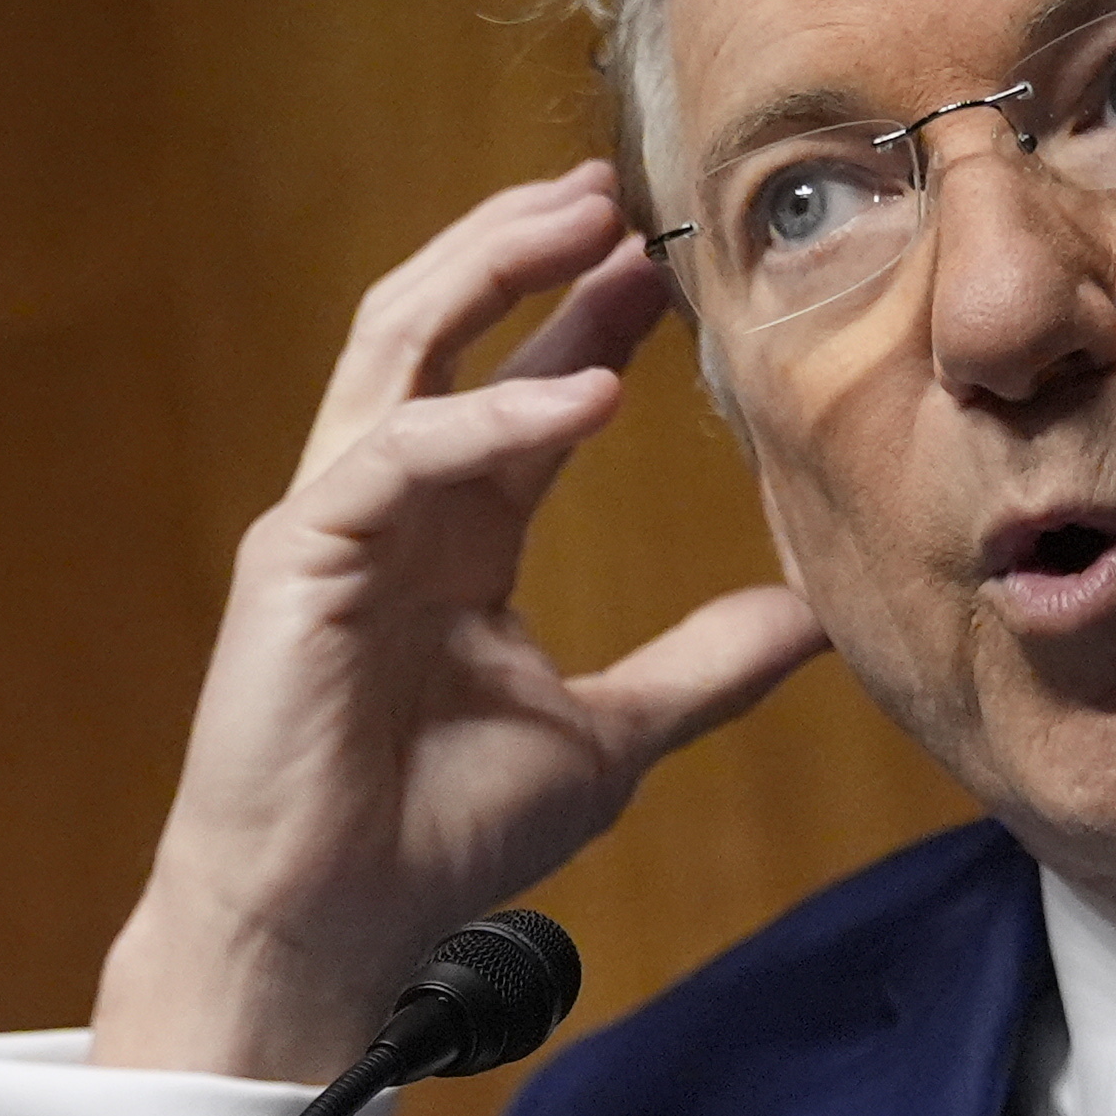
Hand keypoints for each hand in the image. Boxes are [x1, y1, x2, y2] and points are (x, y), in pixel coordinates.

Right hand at [93, 166, 827, 1078]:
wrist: (332, 925)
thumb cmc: (437, 836)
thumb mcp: (608, 736)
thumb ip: (704, 666)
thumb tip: (818, 618)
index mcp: (453, 532)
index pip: (521, 384)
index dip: (590, 313)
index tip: (673, 261)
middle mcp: (387, 505)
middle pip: (440, 324)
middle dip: (522, 246)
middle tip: (617, 190)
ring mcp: (333, 520)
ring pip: (397, 345)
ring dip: (486, 271)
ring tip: (579, 223)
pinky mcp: (297, 556)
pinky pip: (395, 453)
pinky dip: (488, 418)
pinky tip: (585, 401)